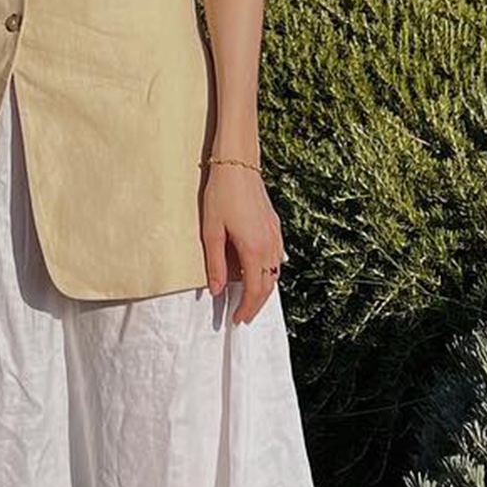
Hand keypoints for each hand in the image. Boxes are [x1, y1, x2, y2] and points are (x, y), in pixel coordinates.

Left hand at [201, 161, 283, 324]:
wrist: (239, 166)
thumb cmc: (221, 196)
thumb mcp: (211, 232)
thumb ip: (215, 264)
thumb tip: (217, 290)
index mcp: (254, 249)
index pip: (255, 290)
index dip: (247, 308)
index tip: (237, 320)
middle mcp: (270, 245)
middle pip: (268, 285)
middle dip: (257, 304)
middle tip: (243, 316)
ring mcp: (275, 236)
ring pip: (274, 272)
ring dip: (263, 289)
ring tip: (248, 300)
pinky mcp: (275, 228)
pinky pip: (275, 258)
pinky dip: (267, 271)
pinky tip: (256, 273)